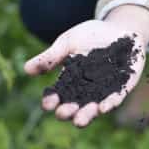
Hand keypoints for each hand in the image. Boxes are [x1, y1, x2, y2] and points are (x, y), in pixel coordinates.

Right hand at [24, 5, 148, 126]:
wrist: (119, 28)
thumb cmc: (91, 36)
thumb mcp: (67, 43)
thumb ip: (51, 57)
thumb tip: (26, 69)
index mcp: (70, 82)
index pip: (58, 95)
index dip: (51, 101)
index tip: (47, 104)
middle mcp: (86, 91)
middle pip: (75, 107)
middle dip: (68, 112)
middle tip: (62, 113)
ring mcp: (105, 91)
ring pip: (94, 108)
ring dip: (87, 114)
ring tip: (79, 120)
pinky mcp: (123, 87)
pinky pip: (116, 98)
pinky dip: (109, 103)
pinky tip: (103, 107)